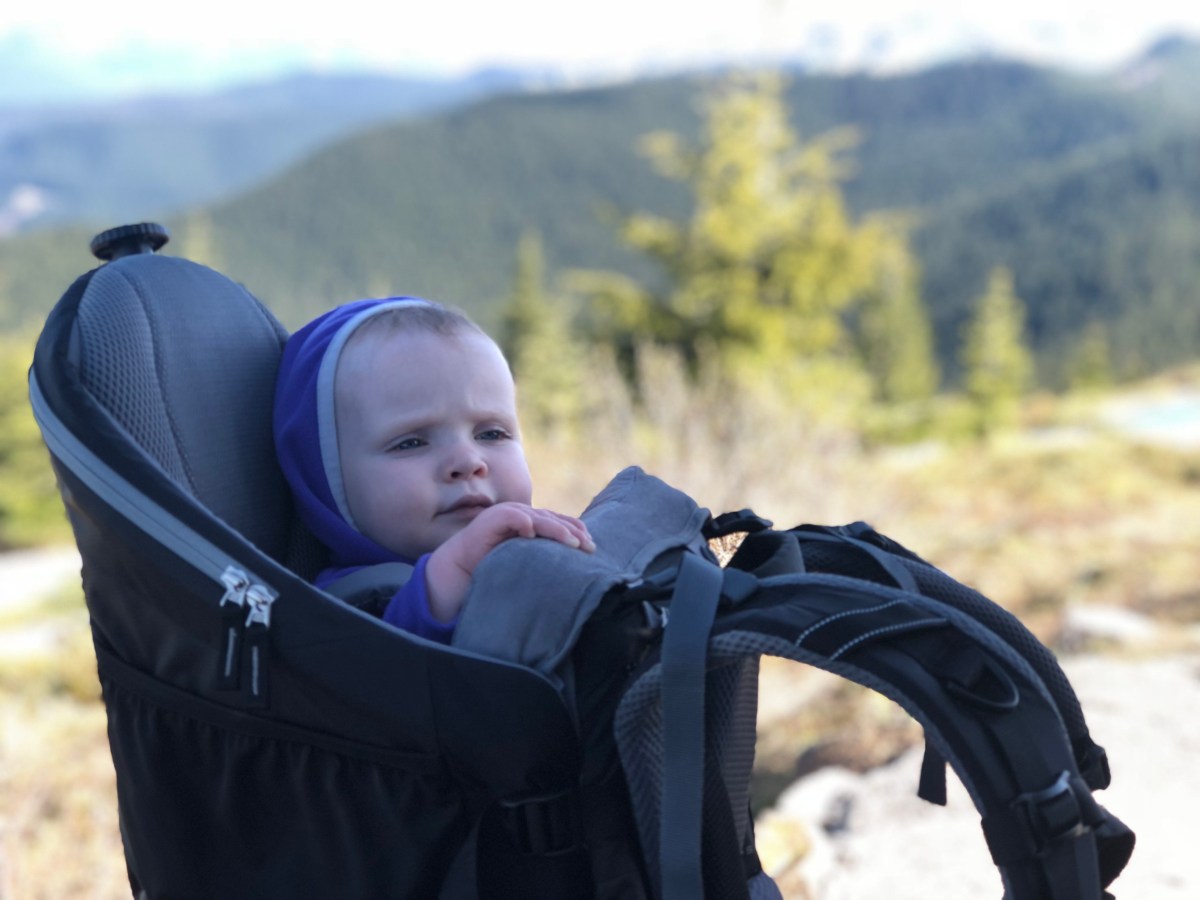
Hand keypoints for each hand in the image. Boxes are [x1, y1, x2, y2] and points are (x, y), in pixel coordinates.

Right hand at [424, 502, 593, 621]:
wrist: (463, 565)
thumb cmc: (496, 563)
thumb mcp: (526, 558)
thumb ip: (544, 555)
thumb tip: (573, 565)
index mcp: (532, 519)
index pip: (560, 521)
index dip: (577, 531)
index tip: (592, 546)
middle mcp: (523, 513)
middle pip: (554, 519)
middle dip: (572, 533)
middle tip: (588, 547)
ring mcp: (508, 513)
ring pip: (538, 518)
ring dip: (556, 529)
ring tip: (570, 543)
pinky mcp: (494, 519)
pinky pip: (512, 518)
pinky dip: (524, 523)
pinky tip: (533, 534)